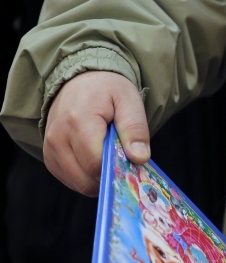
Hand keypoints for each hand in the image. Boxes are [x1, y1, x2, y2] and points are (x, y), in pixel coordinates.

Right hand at [44, 71, 150, 195]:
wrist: (80, 80)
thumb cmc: (106, 90)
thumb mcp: (129, 102)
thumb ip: (135, 129)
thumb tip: (139, 157)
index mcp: (79, 122)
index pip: (96, 163)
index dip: (116, 170)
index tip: (130, 164)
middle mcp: (58, 137)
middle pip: (86, 178)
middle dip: (108, 178)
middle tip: (122, 164)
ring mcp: (50, 148)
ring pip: (77, 183)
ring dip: (97, 180)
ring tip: (110, 161)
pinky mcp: (49, 156)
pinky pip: (68, 179)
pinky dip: (85, 178)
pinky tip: (97, 165)